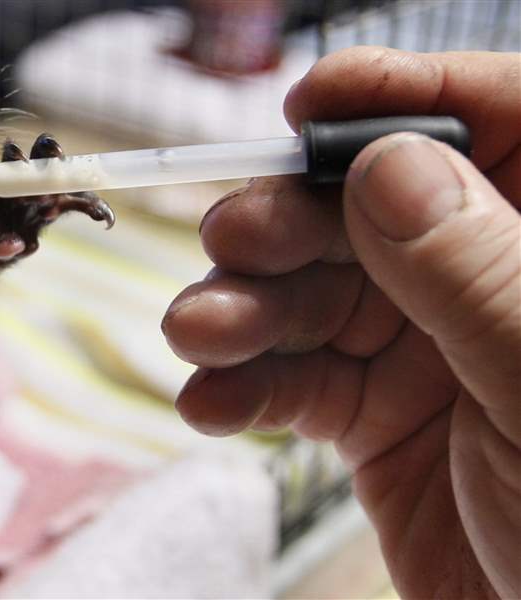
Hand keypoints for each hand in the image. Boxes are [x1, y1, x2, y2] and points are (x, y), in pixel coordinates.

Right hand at [162, 47, 518, 598]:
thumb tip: (391, 168)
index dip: (400, 101)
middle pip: (367, 208)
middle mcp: (482, 283)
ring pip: (312, 294)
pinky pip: (291, 380)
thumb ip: (478, 277)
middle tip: (232, 237)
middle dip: (289, 220)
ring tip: (200, 334)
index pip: (495, 124)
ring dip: (243, 311)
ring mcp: (423, 347)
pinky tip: (213, 400)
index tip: (310, 105)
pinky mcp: (370, 413)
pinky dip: (241, 387)